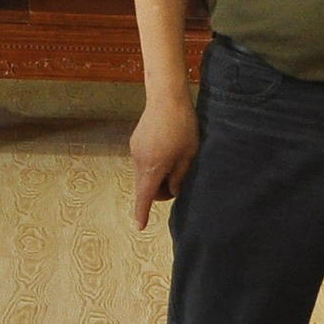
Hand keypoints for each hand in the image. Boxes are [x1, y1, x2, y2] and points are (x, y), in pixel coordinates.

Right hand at [129, 95, 198, 229]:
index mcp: (152, 167)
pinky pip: (144, 161)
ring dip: (157, 175)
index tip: (139, 227)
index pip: (144, 197)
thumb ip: (179, 176)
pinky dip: (153, 164)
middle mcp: (139, 161)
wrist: (167, 97)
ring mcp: (135, 150)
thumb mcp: (188, 155)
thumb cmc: (182, 126)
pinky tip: (168, 148)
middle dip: (159, 190)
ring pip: (144, 173)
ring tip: (176, 158)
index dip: (142, 213)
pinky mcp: (136, 141)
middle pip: (145, 186)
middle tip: (178, 180)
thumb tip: (173, 190)